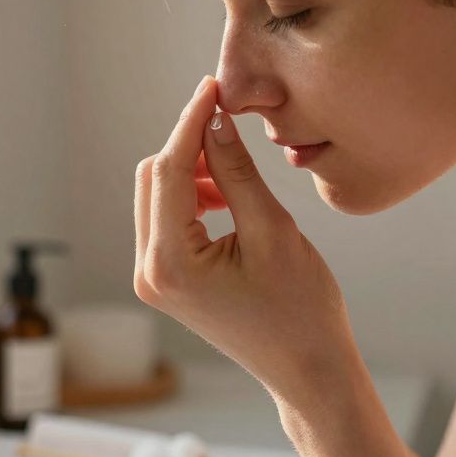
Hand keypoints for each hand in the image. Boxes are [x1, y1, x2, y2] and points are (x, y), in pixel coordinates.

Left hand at [133, 75, 349, 399]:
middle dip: (189, 148)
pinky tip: (228, 203)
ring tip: (238, 184)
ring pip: (157, 195)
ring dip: (192, 173)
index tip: (212, 88)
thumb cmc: (301, 309)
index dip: (190, 123)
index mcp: (170, 263)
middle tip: (231, 129)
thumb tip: (215, 121)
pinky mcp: (165, 279)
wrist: (306, 368)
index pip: (168, 171)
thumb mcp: (274, 230)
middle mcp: (149, 271)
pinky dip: (193, 198)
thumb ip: (237, 173)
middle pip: (153, 179)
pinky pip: (166, 219)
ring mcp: (153, 278)